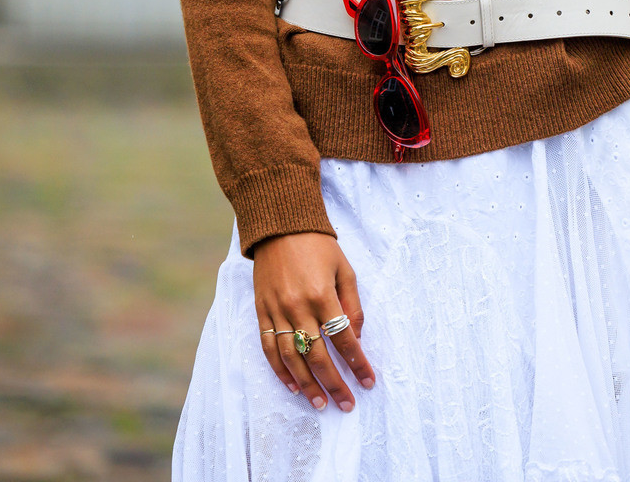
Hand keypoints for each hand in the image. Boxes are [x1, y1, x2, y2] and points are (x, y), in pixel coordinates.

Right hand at [253, 231, 374, 411]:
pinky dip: (279, 369)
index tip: (368, 382)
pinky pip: (268, 346)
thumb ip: (352, 304)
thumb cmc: (318, 245)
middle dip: (334, 384)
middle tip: (346, 404)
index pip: (344, 339)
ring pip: (291, 357)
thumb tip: (356, 337)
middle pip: (317, 356)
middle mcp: (298, 306)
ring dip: (306, 385)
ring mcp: (276, 310)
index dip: (357, 363)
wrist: (279, 225)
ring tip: (320, 403)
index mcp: (322, 294)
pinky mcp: (261, 310)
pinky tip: (292, 385)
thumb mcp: (344, 269)